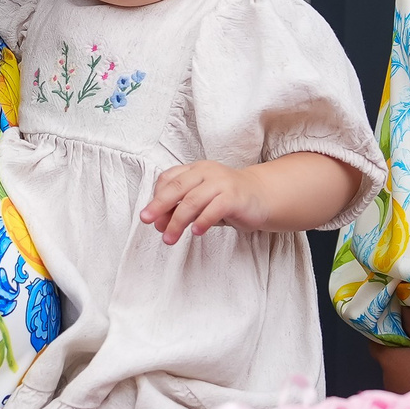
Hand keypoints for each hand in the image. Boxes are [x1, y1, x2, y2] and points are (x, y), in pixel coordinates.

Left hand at [141, 160, 265, 241]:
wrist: (261, 196)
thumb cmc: (227, 199)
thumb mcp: (201, 201)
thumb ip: (181, 208)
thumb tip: (159, 224)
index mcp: (195, 170)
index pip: (169, 179)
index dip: (156, 198)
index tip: (150, 217)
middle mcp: (206, 172)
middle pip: (176, 188)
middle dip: (159, 206)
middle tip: (147, 221)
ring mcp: (221, 183)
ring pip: (192, 201)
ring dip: (178, 221)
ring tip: (170, 238)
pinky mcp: (234, 197)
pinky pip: (214, 209)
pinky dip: (202, 221)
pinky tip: (196, 232)